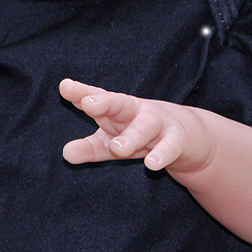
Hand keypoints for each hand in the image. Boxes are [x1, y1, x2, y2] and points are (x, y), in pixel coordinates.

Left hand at [59, 78, 213, 174]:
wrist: (187, 137)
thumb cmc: (139, 135)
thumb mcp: (111, 142)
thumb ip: (88, 147)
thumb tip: (66, 154)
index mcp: (117, 109)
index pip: (98, 99)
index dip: (81, 93)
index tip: (65, 87)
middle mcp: (136, 111)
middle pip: (120, 103)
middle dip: (104, 102)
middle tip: (88, 105)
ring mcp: (159, 124)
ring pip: (145, 127)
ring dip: (132, 136)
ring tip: (118, 148)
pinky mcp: (177, 141)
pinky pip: (169, 146)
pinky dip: (162, 155)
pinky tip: (152, 164)